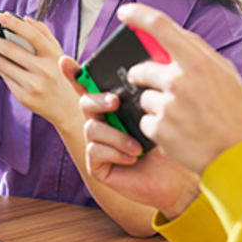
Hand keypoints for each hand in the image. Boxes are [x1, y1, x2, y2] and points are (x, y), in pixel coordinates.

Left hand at [0, 12, 81, 131]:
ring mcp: (33, 85)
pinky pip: (6, 79)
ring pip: (4, 65)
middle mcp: (44, 70)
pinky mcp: (24, 97)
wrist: (67, 109)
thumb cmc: (61, 77)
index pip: (32, 34)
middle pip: (11, 50)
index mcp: (54, 56)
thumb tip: (26, 19)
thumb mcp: (58, 54)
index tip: (0, 16)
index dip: (14, 23)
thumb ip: (44, 34)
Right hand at [59, 57, 199, 219]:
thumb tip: (142, 71)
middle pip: (86, 102)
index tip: (66, 62)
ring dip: (116, 136)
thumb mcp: (158, 115)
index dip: (75, 74)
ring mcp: (97, 144)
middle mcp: (102, 123)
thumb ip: (144, 96)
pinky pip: (95, 150)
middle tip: (114, 103)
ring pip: (91, 128)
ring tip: (137, 147)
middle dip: (98, 100)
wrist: (176, 179)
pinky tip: (131, 158)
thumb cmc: (168, 146)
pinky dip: (115, 153)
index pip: (91, 88)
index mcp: (114, 108)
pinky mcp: (97, 164)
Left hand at [118, 4, 241, 174]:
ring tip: (181, 118)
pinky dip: (156, 127)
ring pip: (143, 97)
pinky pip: (145, 120)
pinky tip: (178, 133)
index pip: (161, 26)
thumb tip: (174, 34)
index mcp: (198, 62)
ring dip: (155, 105)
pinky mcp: (159, 128)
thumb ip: (199, 52)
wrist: (239, 156)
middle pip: (141, 69)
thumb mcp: (226, 74)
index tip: (124, 11)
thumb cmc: (235, 114)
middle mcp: (179, 80)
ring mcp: (168, 105)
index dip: (138, 14)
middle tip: (162, 90)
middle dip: (143, 77)